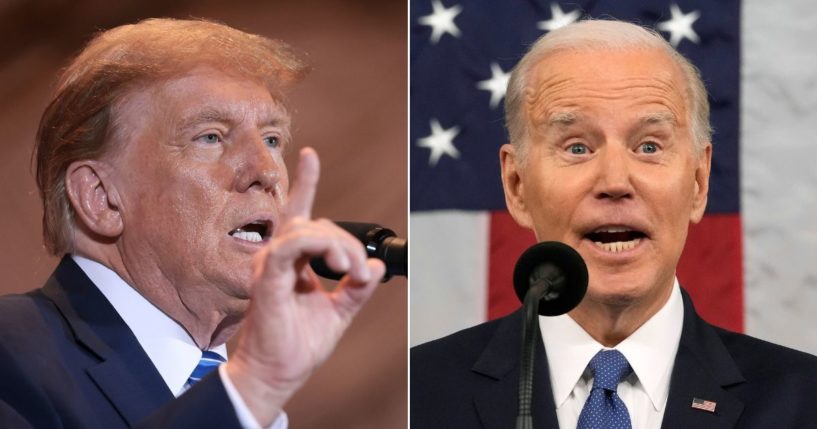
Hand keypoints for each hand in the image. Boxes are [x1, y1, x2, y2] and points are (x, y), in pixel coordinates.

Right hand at [225, 147, 385, 425]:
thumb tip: (376, 268)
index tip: (311, 154)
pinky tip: (334, 265)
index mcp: (292, 261)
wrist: (280, 372)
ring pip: (306, 230)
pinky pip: (289, 247)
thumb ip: (357, 288)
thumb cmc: (300, 344)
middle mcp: (277, 257)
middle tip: (360, 275)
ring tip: (350, 273)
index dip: (305, 182)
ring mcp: (269, 265)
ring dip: (337, 247)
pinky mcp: (266, 278)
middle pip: (317, 224)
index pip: (298, 213)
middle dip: (347, 245)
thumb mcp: (340, 310)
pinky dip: (317, 248)